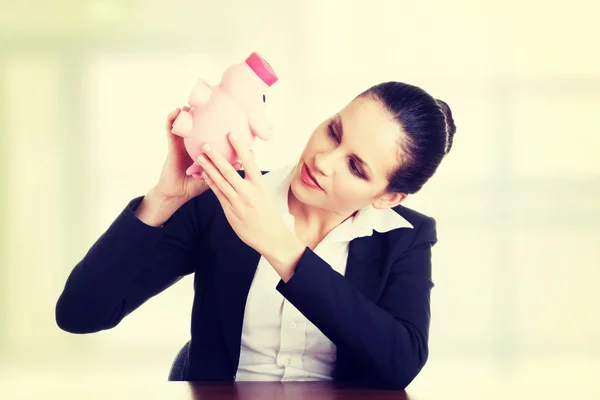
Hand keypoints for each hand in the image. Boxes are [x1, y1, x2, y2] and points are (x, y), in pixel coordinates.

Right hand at [154, 107, 241, 202]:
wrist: (177, 193)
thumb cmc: (196, 185)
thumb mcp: (215, 174)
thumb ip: (226, 165)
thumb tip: (244, 157)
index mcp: (203, 149)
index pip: (209, 133)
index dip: (216, 121)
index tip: (225, 107)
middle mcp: (193, 143)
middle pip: (197, 125)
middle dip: (201, 112)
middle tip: (208, 96)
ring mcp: (182, 143)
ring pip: (185, 124)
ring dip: (187, 111)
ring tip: (192, 100)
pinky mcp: (172, 146)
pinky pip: (171, 130)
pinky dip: (172, 119)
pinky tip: (177, 111)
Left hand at [199, 133, 290, 255]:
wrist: (269, 236)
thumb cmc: (269, 211)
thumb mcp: (267, 191)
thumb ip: (255, 174)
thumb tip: (250, 155)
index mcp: (260, 185)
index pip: (249, 162)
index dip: (240, 147)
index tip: (232, 134)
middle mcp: (248, 193)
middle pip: (229, 171)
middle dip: (216, 157)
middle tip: (206, 144)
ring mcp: (237, 202)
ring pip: (220, 182)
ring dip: (209, 168)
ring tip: (199, 157)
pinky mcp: (229, 211)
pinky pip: (217, 194)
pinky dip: (210, 183)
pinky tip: (203, 174)